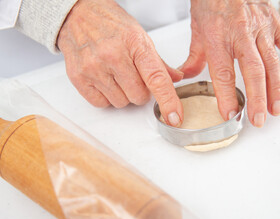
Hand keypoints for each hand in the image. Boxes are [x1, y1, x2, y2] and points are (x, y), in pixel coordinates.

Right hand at [57, 0, 183, 126]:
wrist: (78, 15)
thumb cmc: (111, 24)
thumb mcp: (140, 37)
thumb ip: (158, 62)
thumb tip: (175, 79)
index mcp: (135, 44)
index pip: (156, 78)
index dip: (168, 101)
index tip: (174, 117)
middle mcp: (113, 56)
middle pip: (139, 96)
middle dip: (140, 91)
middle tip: (132, 75)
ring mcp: (94, 68)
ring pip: (121, 102)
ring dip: (123, 94)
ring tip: (115, 74)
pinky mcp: (78, 78)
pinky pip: (101, 104)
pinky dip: (106, 97)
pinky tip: (104, 79)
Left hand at [179, 0, 279, 126]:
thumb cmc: (211, 3)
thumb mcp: (197, 30)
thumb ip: (194, 58)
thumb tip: (185, 77)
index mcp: (218, 38)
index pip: (223, 72)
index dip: (226, 95)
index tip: (230, 114)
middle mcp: (241, 34)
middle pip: (252, 71)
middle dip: (257, 98)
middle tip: (258, 119)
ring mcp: (260, 28)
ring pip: (272, 62)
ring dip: (276, 89)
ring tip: (275, 110)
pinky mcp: (274, 23)